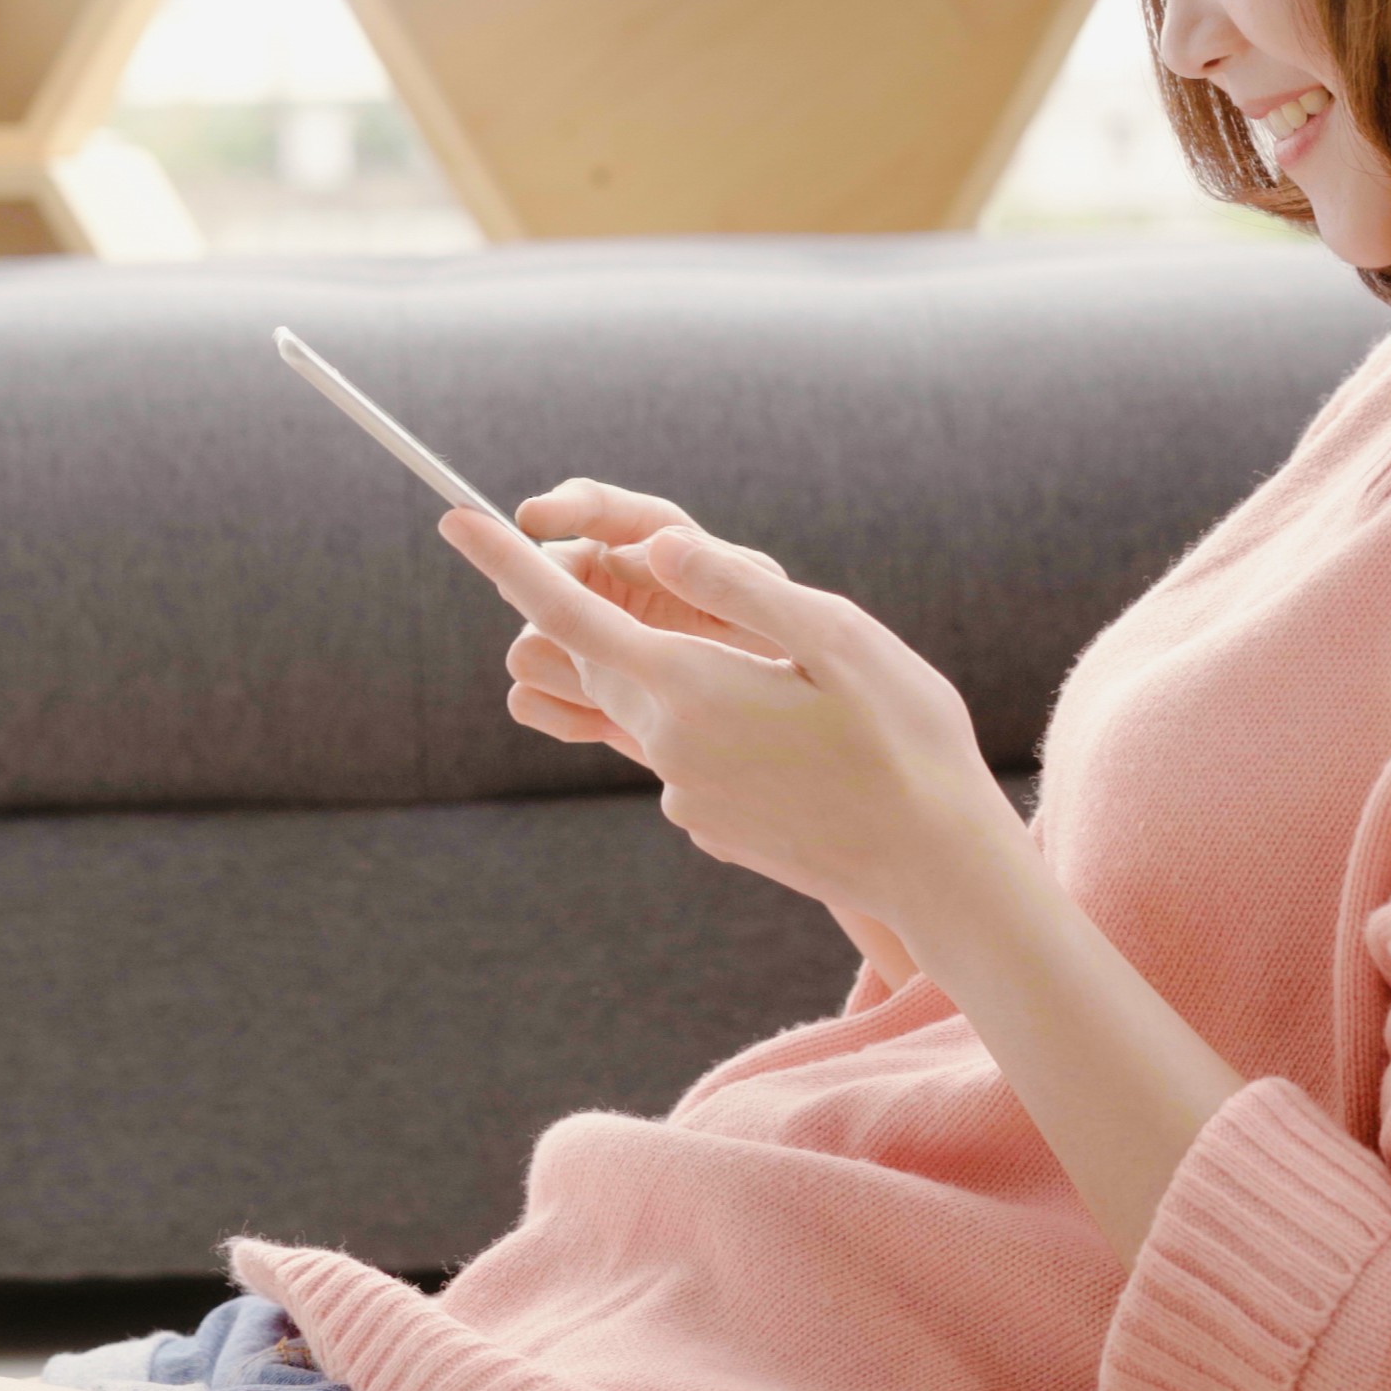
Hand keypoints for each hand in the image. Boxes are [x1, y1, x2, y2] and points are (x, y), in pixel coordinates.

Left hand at [438, 482, 1023, 939]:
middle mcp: (667, 744)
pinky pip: (687, 752)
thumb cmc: (902, 738)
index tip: (454, 522)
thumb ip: (736, 587)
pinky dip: (715, 724)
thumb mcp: (836, 635)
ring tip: (775, 674)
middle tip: (637, 568)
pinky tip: (795, 738)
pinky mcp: (709, 826)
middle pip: (595, 657)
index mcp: (688, 685)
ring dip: (673, 668)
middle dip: (595, 610)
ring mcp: (685, 795)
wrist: (935, 867)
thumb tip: (654, 543)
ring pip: (646, 705)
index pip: (567, 615)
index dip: (507, 564)